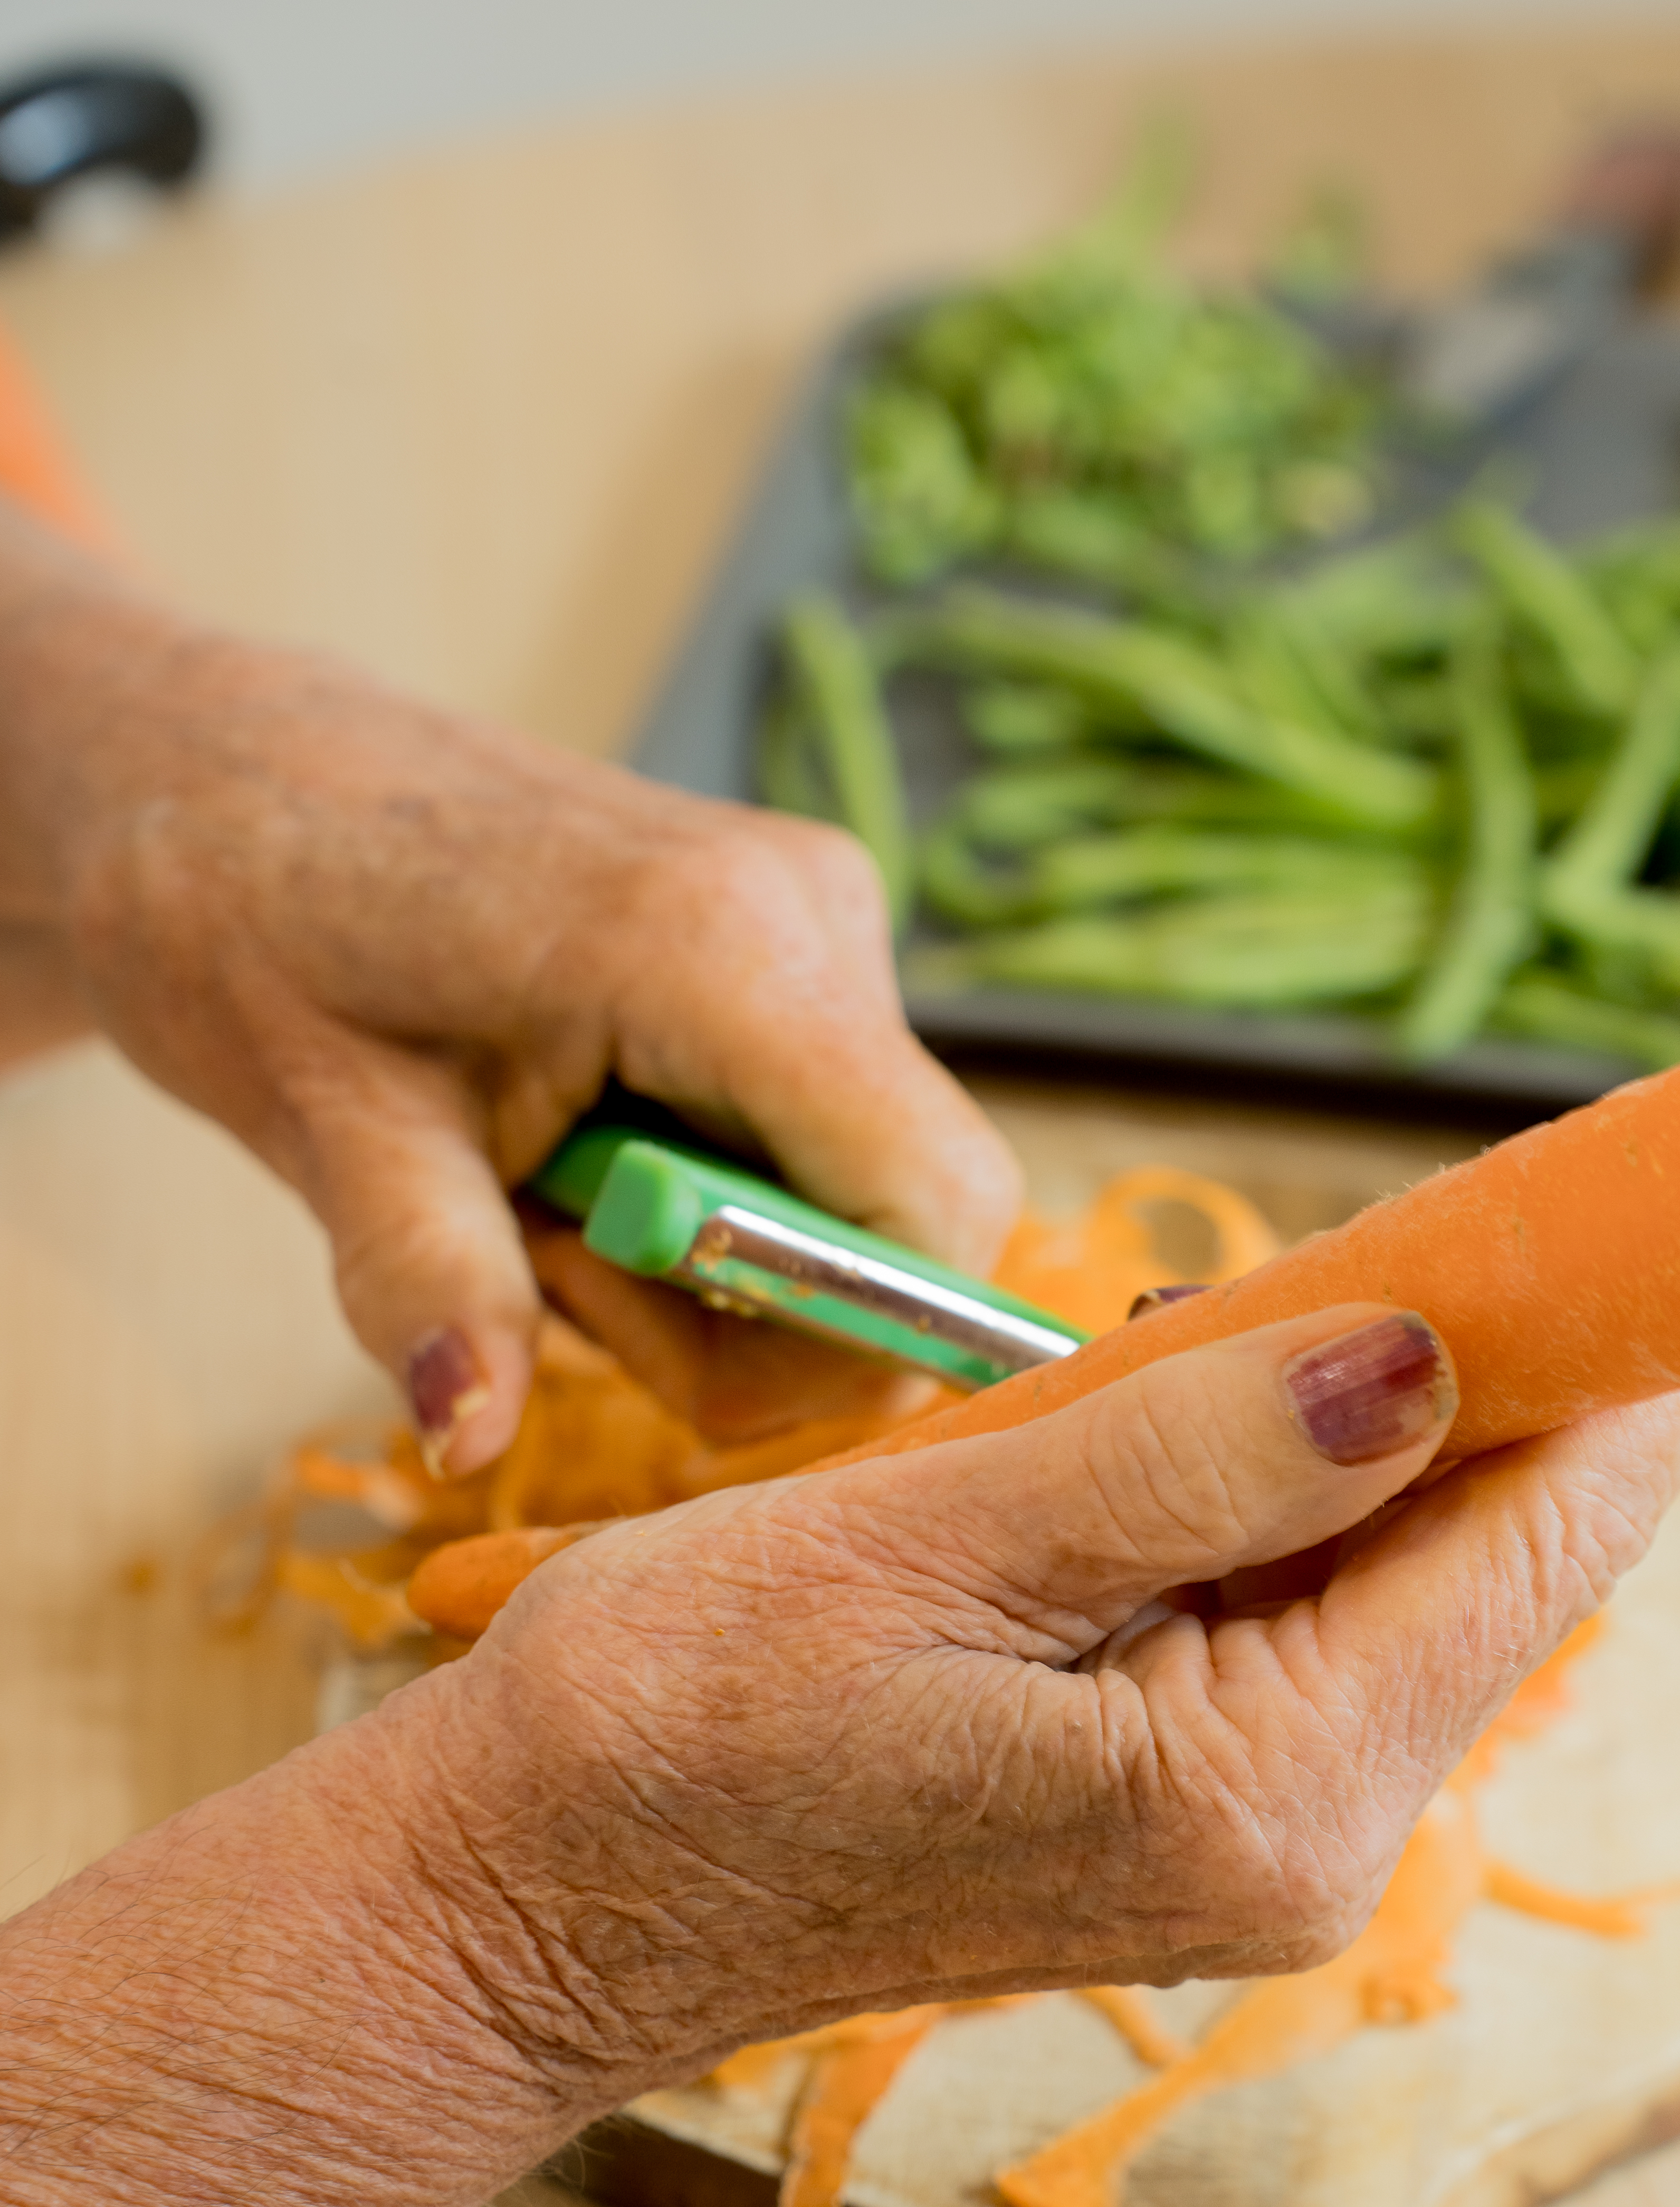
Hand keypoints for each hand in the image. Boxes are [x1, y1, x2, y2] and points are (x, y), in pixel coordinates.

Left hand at [0, 508, 1019, 1470]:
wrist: (216, 767)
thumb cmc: (247, 907)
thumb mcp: (320, 1121)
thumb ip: (429, 1283)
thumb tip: (469, 1438)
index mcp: (722, 945)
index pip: (936, 1205)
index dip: (857, 1338)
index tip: (679, 1369)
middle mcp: (811, 915)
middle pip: (909, 1225)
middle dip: (753, 1323)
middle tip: (553, 1278)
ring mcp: (814, 925)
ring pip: (857, 1203)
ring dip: (707, 1272)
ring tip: (533, 1202)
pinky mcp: (791, 951)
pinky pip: (814, 1151)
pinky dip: (708, 1209)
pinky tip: (576, 1158)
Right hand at [392, 1307, 1679, 2080]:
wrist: (523, 1905)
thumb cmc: (664, 1733)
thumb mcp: (921, 1554)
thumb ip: (1186, 1454)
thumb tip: (1426, 1353)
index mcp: (1262, 1795)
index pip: (1537, 1538)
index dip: (1633, 1352)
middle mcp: (1301, 1844)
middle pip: (1502, 1557)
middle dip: (1524, 1364)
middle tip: (1521, 1186)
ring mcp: (1253, 1840)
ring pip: (1410, 1576)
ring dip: (1407, 1413)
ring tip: (1363, 1269)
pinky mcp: (1188, 1811)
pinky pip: (1318, 1614)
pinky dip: (1313, 1487)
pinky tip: (1253, 1391)